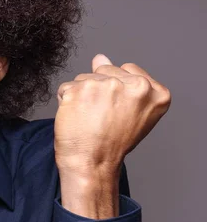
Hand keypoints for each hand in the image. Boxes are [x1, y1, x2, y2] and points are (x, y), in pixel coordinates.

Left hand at [54, 54, 170, 217]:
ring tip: (88, 119)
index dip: (116, 89)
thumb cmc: (111, 144)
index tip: (115, 109)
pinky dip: (66, 101)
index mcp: (154, 91)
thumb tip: (100, 56)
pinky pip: (66, 87)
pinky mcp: (79, 90)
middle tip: (101, 117)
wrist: (92, 164)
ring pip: (84, 77)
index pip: (127, 69)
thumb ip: (121, 82)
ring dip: (81, 96)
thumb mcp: (130, 112)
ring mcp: (105, 85)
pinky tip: (75, 118)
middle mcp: (133, 85)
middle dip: (98, 90)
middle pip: (104, 69)